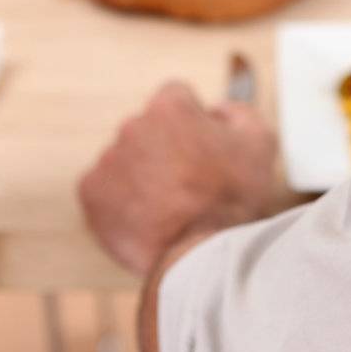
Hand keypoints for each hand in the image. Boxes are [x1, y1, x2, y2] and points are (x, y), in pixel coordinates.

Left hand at [79, 82, 277, 274]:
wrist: (201, 255)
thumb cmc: (233, 200)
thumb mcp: (260, 142)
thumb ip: (238, 112)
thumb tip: (216, 109)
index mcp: (170, 107)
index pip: (176, 96)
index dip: (192, 120)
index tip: (201, 145)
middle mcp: (133, 126)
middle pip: (149, 128)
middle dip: (165, 147)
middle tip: (189, 182)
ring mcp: (108, 159)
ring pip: (127, 158)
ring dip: (144, 173)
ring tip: (170, 206)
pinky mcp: (90, 192)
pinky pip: (105, 188)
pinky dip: (122, 200)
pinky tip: (148, 217)